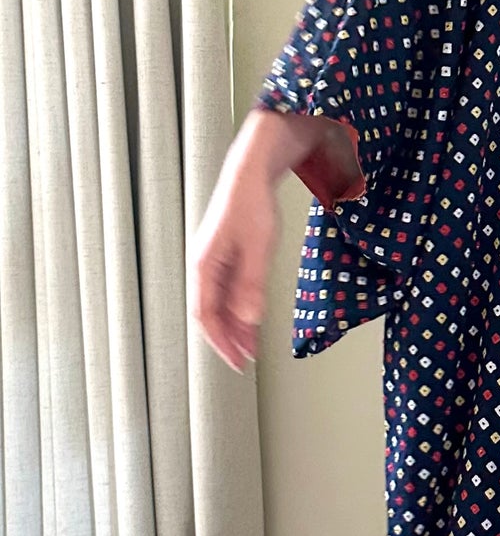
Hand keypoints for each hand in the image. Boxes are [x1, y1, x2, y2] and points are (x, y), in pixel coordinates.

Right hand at [189, 143, 280, 372]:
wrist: (251, 174)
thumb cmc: (252, 203)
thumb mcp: (258, 247)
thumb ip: (252, 284)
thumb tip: (249, 319)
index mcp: (204, 265)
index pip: (206, 315)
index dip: (221, 341)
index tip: (237, 361)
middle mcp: (204, 267)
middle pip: (211, 314)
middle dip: (229, 339)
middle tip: (246, 361)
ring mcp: (214, 262)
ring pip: (221, 304)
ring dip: (236, 327)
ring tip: (252, 347)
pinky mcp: (226, 257)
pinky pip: (229, 291)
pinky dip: (240, 309)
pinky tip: (253, 320)